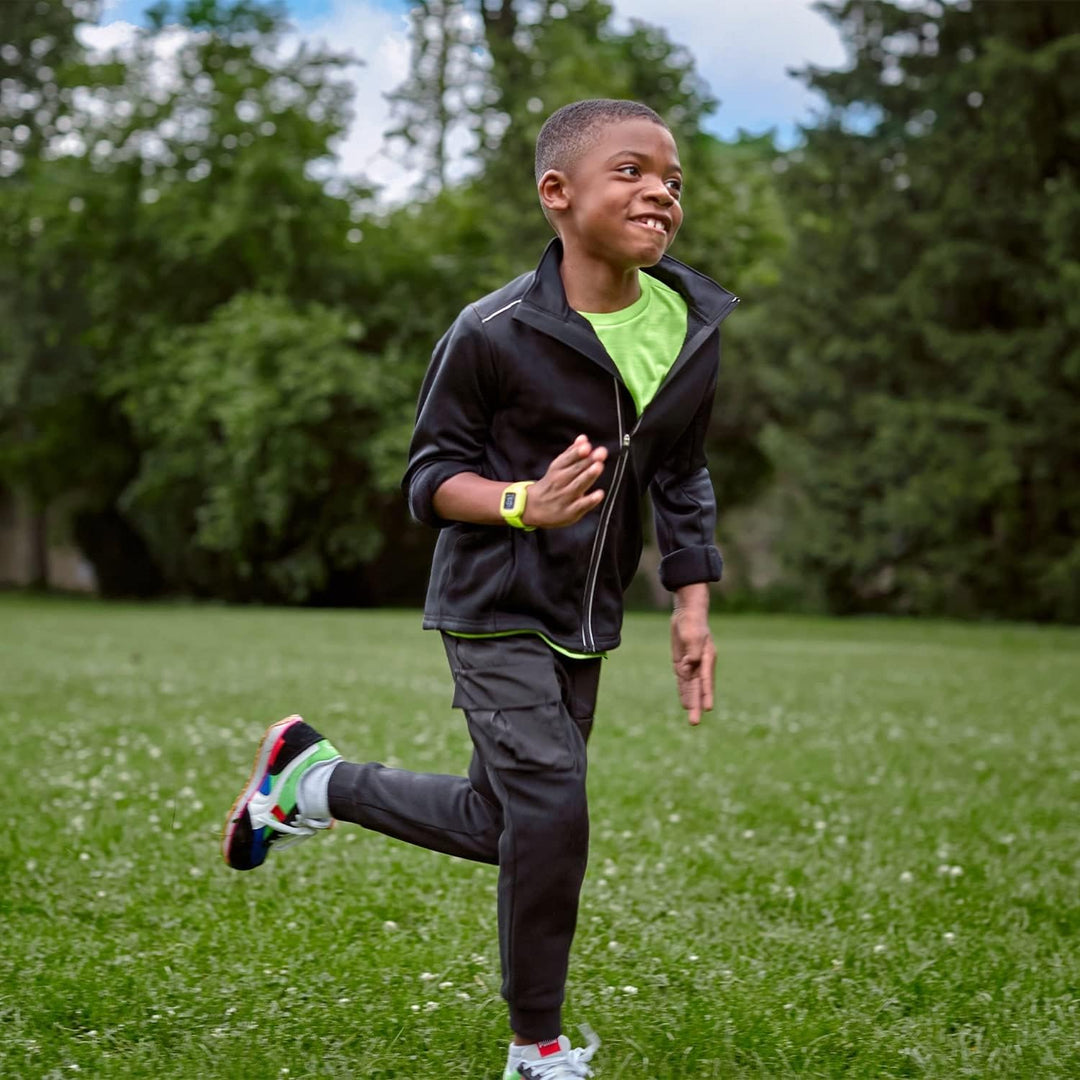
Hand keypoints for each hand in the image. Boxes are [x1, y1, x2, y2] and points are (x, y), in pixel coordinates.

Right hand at [523, 435, 607, 528]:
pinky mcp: (570, 512)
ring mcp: (565, 497)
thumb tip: (583, 438)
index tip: (586, 446)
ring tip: (598, 466)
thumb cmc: (551, 484)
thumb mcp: (558, 467)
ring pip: (578, 485)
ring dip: (588, 476)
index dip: (577, 452)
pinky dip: (589, 500)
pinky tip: (599, 494)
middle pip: (574, 470)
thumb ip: (572, 453)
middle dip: (587, 461)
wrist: (532, 508)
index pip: (567, 459)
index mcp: (557, 469)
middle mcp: (559, 482)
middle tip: (600, 453)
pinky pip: (580, 505)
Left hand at [670, 597, 714, 725]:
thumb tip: (689, 667)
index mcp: (707, 658)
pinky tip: (685, 704)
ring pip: (691, 688)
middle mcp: (701, 665)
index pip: (706, 680)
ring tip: (693, 720)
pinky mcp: (683, 663)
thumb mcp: (692, 634)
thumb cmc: (692, 622)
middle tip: (695, 723)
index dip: (706, 694)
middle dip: (697, 706)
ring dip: (692, 703)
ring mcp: (692, 665)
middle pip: (699, 689)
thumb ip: (692, 652)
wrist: (687, 612)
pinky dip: (684, 692)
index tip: (708, 708)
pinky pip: (683, 681)